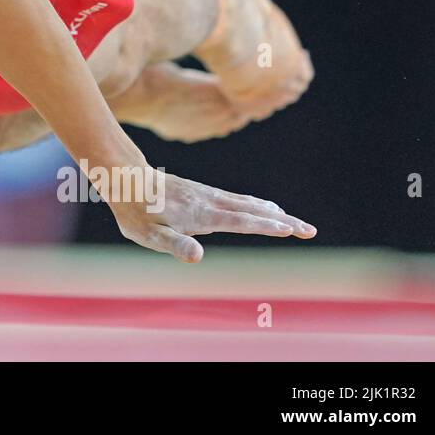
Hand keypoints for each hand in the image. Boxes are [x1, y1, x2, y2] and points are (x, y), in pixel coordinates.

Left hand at [104, 166, 316, 261]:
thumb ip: (175, 245)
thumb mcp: (149, 235)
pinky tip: (260, 206)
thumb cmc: (135, 211)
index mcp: (203, 214)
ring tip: (294, 221)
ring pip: (247, 203)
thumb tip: (198, 257)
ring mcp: (207, 194)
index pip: (242, 222)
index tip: (292, 230)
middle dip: (283, 221)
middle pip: (254, 211)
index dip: (267, 226)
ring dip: (273, 212)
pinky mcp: (201, 192)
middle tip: (310, 230)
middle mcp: (210, 201)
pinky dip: (255, 203)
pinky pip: (236, 198)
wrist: (123, 177)